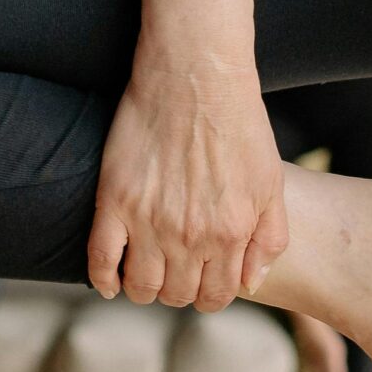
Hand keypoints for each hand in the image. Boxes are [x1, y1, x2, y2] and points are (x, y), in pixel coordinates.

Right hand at [89, 53, 286, 310]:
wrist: (196, 76)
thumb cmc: (239, 123)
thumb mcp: (271, 183)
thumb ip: (268, 238)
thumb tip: (250, 283)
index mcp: (230, 234)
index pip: (215, 296)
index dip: (208, 295)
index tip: (200, 280)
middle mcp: (190, 236)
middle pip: (176, 295)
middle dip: (177, 291)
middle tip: (173, 273)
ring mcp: (149, 222)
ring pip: (140, 287)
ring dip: (142, 289)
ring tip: (144, 273)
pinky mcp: (115, 202)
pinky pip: (101, 261)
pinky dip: (104, 280)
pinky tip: (110, 281)